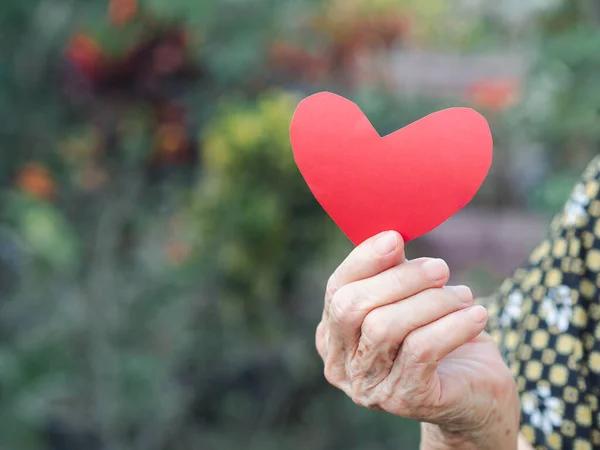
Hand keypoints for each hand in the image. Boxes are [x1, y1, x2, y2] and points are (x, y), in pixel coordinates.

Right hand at [316, 231, 520, 449]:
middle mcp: (342, 365)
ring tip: (463, 295)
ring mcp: (369, 387)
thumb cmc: (437, 336)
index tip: (396, 238)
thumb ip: (391, 273)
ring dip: (432, 302)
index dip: (363, 261)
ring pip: (385, 327)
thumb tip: (389, 236)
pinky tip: (477, 314)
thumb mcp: (409, 300)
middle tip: (440, 268)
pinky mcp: (405, 399)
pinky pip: (422, 350)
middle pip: (352, 308)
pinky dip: (453, 325)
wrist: (475, 393)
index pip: (336, 291)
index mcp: (333, 336)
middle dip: (399, 279)